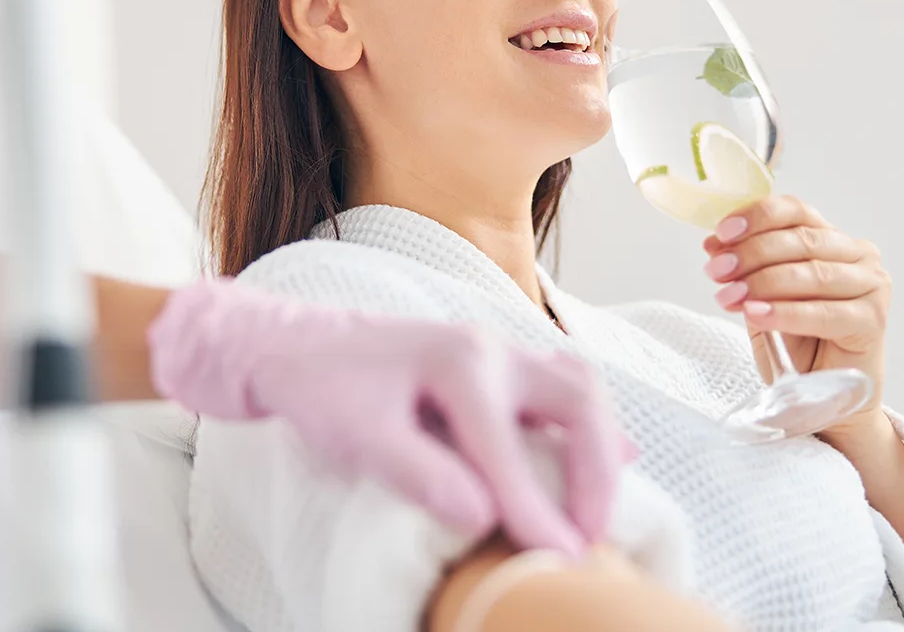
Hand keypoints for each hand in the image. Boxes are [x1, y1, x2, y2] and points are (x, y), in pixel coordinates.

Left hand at [146, 277, 628, 555]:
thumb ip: (417, 472)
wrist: (291, 344)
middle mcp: (489, 347)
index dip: (536, 507)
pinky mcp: (495, 365)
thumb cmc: (318, 386)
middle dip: (595, 469)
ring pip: (578, 387)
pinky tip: (612, 458)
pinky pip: (563, 385)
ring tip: (597, 509)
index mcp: (458, 361)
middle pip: (577, 398)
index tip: (560, 558)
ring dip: (599, 446)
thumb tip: (479, 516)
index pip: (508, 446)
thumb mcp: (355, 434)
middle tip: (592, 534)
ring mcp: (496, 350)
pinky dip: (590, 425)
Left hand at [701, 195, 891, 441]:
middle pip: (800, 241)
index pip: (796, 212)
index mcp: (833, 240)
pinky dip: (785, 312)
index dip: (758, 217)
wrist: (826, 399)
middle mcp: (859, 256)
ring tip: (729, 296)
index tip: (722, 232)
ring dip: (762, 282)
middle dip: (751, 254)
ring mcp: (872, 287)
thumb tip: (713, 243)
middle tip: (717, 271)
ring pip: (810, 274)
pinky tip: (755, 315)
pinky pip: (823, 313)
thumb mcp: (762, 300)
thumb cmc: (798, 346)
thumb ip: (746, 270)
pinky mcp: (873, 321)